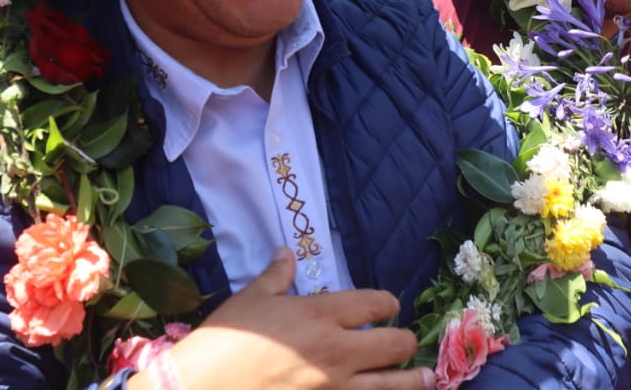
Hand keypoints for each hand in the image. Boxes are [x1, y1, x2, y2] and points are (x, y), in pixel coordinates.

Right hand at [149, 248, 432, 389]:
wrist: (203, 387)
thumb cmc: (226, 339)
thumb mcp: (251, 300)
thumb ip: (277, 277)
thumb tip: (287, 254)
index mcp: (320, 314)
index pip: (375, 302)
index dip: (388, 302)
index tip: (388, 305)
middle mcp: (337, 351)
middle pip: (396, 344)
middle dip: (405, 341)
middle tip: (403, 342)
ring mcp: (335, 388)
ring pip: (394, 385)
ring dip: (414, 380)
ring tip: (428, 378)